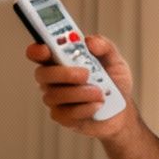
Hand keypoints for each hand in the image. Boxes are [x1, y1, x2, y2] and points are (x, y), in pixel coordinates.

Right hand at [25, 34, 139, 140]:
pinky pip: (66, 113)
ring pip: (56, 95)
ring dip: (81, 93)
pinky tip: (97, 105)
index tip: (46, 48)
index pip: (39, 52)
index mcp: (61, 59)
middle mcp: (54, 78)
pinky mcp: (62, 116)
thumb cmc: (114, 83)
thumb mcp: (114, 59)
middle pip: (42, 74)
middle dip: (64, 73)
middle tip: (85, 74)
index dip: (37, 50)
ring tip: (100, 93)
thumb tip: (90, 41)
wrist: (121, 111)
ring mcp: (56, 99)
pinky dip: (85, 108)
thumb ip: (104, 46)